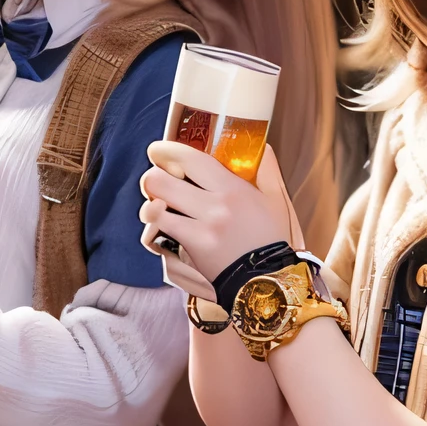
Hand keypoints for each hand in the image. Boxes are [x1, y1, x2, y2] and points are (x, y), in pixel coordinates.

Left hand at [140, 142, 300, 282]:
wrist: (269, 280)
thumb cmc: (270, 238)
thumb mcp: (275, 199)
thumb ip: (267, 169)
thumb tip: (262, 145)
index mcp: (233, 188)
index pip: (190, 158)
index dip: (167, 150)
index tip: (158, 150)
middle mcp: (216, 205)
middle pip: (162, 180)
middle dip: (153, 177)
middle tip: (157, 180)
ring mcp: (202, 228)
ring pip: (155, 206)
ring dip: (151, 203)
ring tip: (158, 205)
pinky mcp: (192, 248)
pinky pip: (159, 230)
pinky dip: (155, 225)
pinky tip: (162, 224)